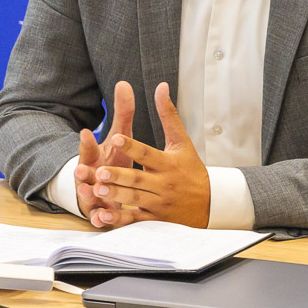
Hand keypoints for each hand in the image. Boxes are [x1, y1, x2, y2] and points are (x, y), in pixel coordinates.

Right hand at [72, 81, 135, 223]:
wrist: (103, 187)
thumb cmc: (112, 159)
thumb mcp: (118, 136)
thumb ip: (122, 113)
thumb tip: (125, 83)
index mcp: (95, 156)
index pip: (88, 148)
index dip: (87, 142)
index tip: (87, 133)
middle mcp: (90, 175)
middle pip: (84, 172)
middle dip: (83, 171)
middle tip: (82, 169)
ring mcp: (93, 195)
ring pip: (88, 195)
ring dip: (87, 194)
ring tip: (88, 193)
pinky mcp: (99, 212)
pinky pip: (98, 216)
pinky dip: (98, 218)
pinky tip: (100, 220)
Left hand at [89, 83, 210, 227]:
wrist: (210, 204)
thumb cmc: (192, 169)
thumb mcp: (182, 141)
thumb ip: (168, 115)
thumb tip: (161, 86)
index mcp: (168, 163)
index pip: (147, 153)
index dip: (131, 146)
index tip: (115, 138)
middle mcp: (163, 184)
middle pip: (138, 179)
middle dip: (119, 176)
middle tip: (99, 170)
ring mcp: (159, 203)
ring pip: (135, 199)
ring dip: (116, 195)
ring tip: (97, 188)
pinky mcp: (155, 219)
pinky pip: (136, 220)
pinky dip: (120, 220)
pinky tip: (105, 216)